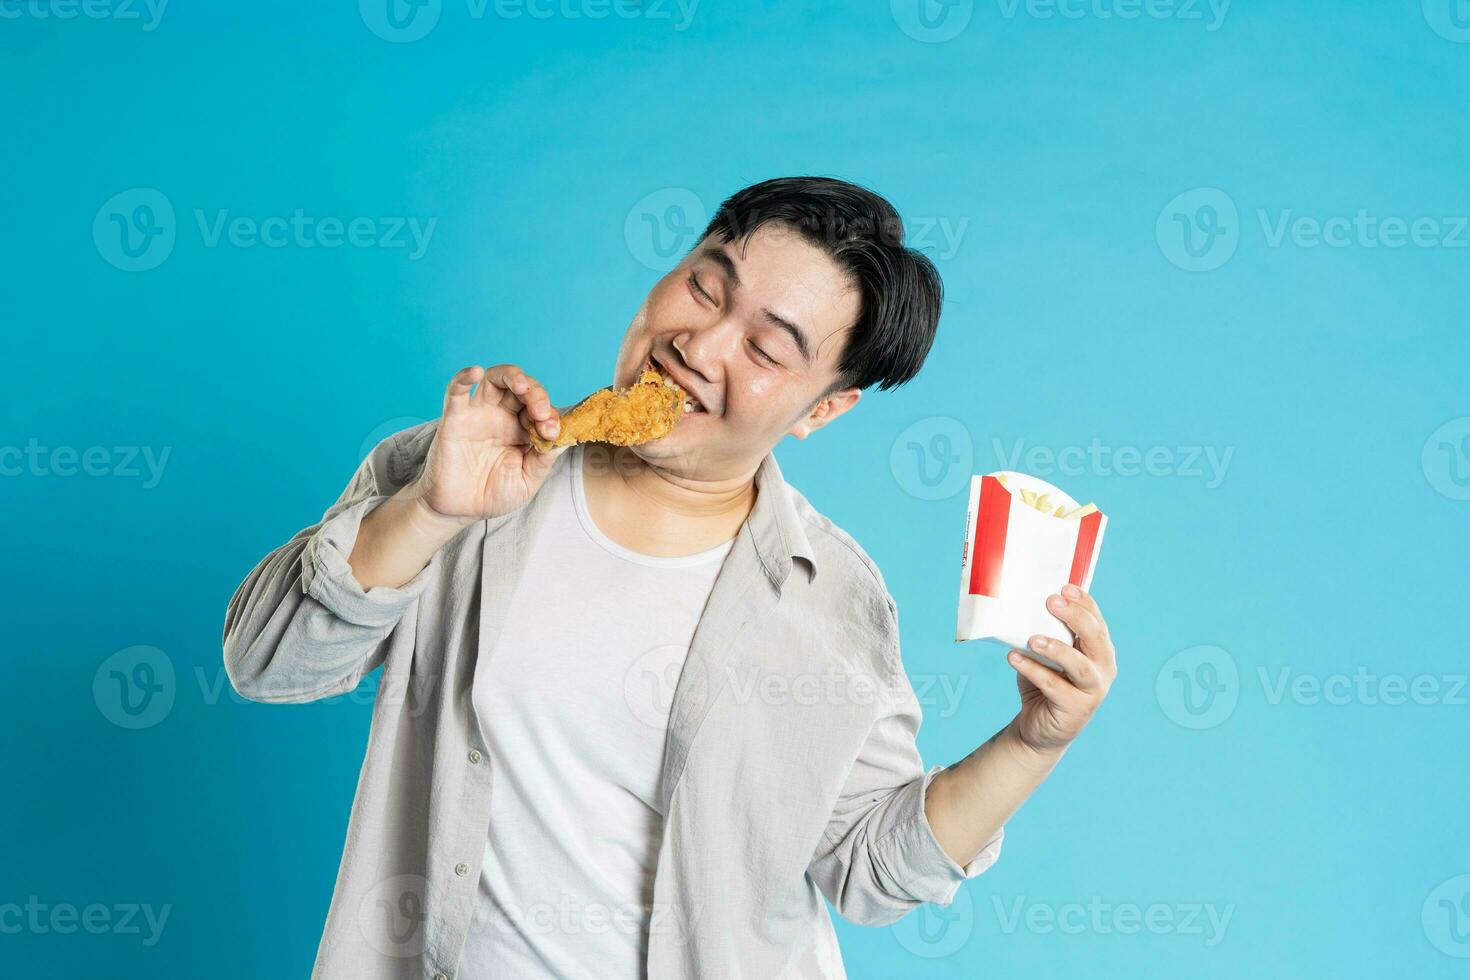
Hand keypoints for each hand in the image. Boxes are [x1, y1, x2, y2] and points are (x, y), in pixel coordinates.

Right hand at [411, 364, 567, 521]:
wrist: (459, 511)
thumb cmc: (492, 495)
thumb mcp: (528, 480)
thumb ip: (544, 459)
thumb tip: (564, 438)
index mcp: (523, 429)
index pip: (541, 410)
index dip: (550, 417)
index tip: (552, 434)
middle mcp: (502, 417)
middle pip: (522, 388)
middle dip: (537, 395)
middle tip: (541, 414)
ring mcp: (479, 415)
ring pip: (495, 380)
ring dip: (512, 377)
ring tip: (523, 388)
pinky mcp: (455, 419)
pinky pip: (456, 391)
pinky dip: (464, 377)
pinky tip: (476, 372)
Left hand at [1007, 585, 1116, 756]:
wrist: (1039, 728)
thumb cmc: (1044, 682)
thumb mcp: (1046, 655)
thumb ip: (1044, 633)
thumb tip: (1022, 605)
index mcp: (1100, 650)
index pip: (1097, 621)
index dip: (1084, 603)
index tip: (1064, 587)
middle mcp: (1103, 669)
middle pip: (1095, 638)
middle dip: (1075, 617)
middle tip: (1051, 602)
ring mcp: (1093, 691)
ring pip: (1080, 665)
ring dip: (1056, 648)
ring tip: (1032, 638)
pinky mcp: (1076, 709)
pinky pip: (1054, 686)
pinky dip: (1033, 670)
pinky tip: (1013, 658)